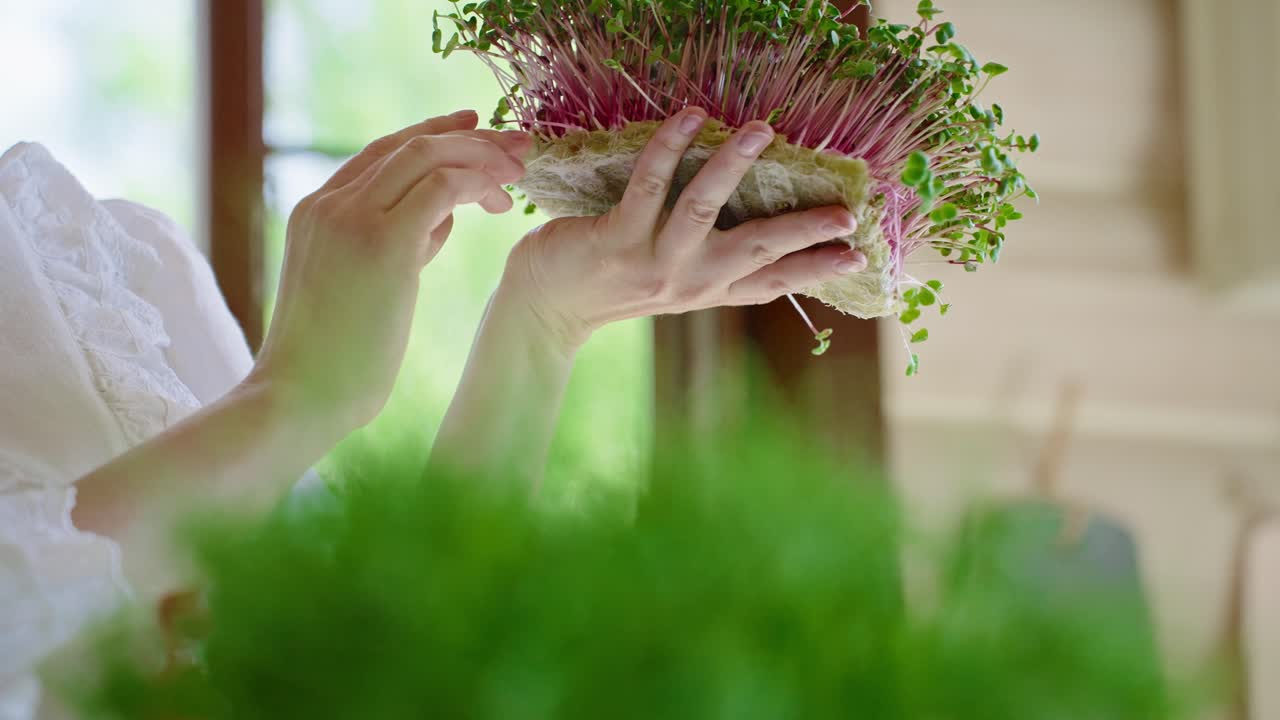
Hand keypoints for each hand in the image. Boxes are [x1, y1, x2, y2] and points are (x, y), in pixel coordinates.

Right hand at [252, 110, 530, 431]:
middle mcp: (329, 203)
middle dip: (470, 138)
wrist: (299, 397)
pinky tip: (501, 200)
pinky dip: (476, 183)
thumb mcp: (363, 287)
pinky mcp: (382, 243)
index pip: (382, 153)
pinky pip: (441, 188)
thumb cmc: (333, 359)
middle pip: (407, 144)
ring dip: (481, 156)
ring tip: (518, 174)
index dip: (436, 137)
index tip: (478, 135)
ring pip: (426, 155)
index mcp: (316, 211)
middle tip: (517, 148)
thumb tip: (441, 221)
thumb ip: (396, 245)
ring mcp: (351, 218)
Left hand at [503, 107, 866, 350]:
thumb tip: (757, 224)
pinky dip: (670, 147)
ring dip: (733, 167)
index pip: (771, 282)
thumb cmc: (612, 281)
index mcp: (708, 290)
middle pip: (756, 253)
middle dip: (802, 230)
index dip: (815, 269)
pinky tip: (691, 118)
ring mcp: (654, 262)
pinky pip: (649, 186)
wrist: (547, 305)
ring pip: (704, 210)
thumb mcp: (673, 280)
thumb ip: (712, 260)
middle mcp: (689, 282)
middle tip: (845, 212)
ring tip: (761, 131)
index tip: (858, 253)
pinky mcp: (617, 240)